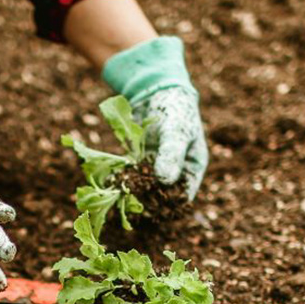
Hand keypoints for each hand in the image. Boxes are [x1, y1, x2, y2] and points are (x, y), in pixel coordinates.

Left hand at [102, 36, 207, 199]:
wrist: (157, 90)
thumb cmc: (175, 110)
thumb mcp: (175, 132)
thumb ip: (171, 155)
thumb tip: (165, 180)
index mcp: (193, 168)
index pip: (183, 195)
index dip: (168, 207)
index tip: (152, 213)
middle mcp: (175, 172)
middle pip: (162, 196)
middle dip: (147, 204)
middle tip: (130, 212)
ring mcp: (157, 168)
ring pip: (145, 189)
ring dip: (133, 196)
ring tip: (118, 204)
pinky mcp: (140, 163)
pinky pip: (132, 177)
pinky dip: (123, 182)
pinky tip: (111, 187)